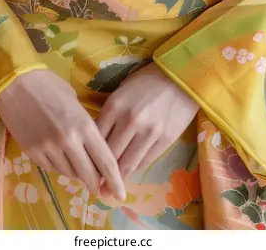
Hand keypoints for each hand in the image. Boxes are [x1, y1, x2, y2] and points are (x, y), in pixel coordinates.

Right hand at [0, 69, 125, 201]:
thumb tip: (92, 150)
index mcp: (83, 125)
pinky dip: (59, 167)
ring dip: (77, 173)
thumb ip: (85, 127)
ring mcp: (49, 149)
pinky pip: (52, 169)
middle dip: (96, 184)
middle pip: (88, 175)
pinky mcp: (33, 153)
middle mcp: (68, 141)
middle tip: (100, 187)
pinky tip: (59, 156)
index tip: (120, 195)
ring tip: (76, 163)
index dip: (115, 180)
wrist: (16, 82)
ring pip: (69, 174)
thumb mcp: (75, 102)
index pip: (105, 160)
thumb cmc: (49, 85)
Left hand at [96, 63, 198, 185]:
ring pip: (127, 165)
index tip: (85, 167)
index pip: (96, 139)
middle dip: (100, 173)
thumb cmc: (146, 82)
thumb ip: (109, 115)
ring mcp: (149, 132)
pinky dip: (134, 171)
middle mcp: (130, 121)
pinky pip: (144, 163)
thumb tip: (96, 142)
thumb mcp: (122, 92)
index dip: (89, 156)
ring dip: (117, 179)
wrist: (180, 77)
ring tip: (109, 188)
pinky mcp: (165, 141)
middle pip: (110, 156)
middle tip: (94, 184)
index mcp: (115, 106)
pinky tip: (128, 175)